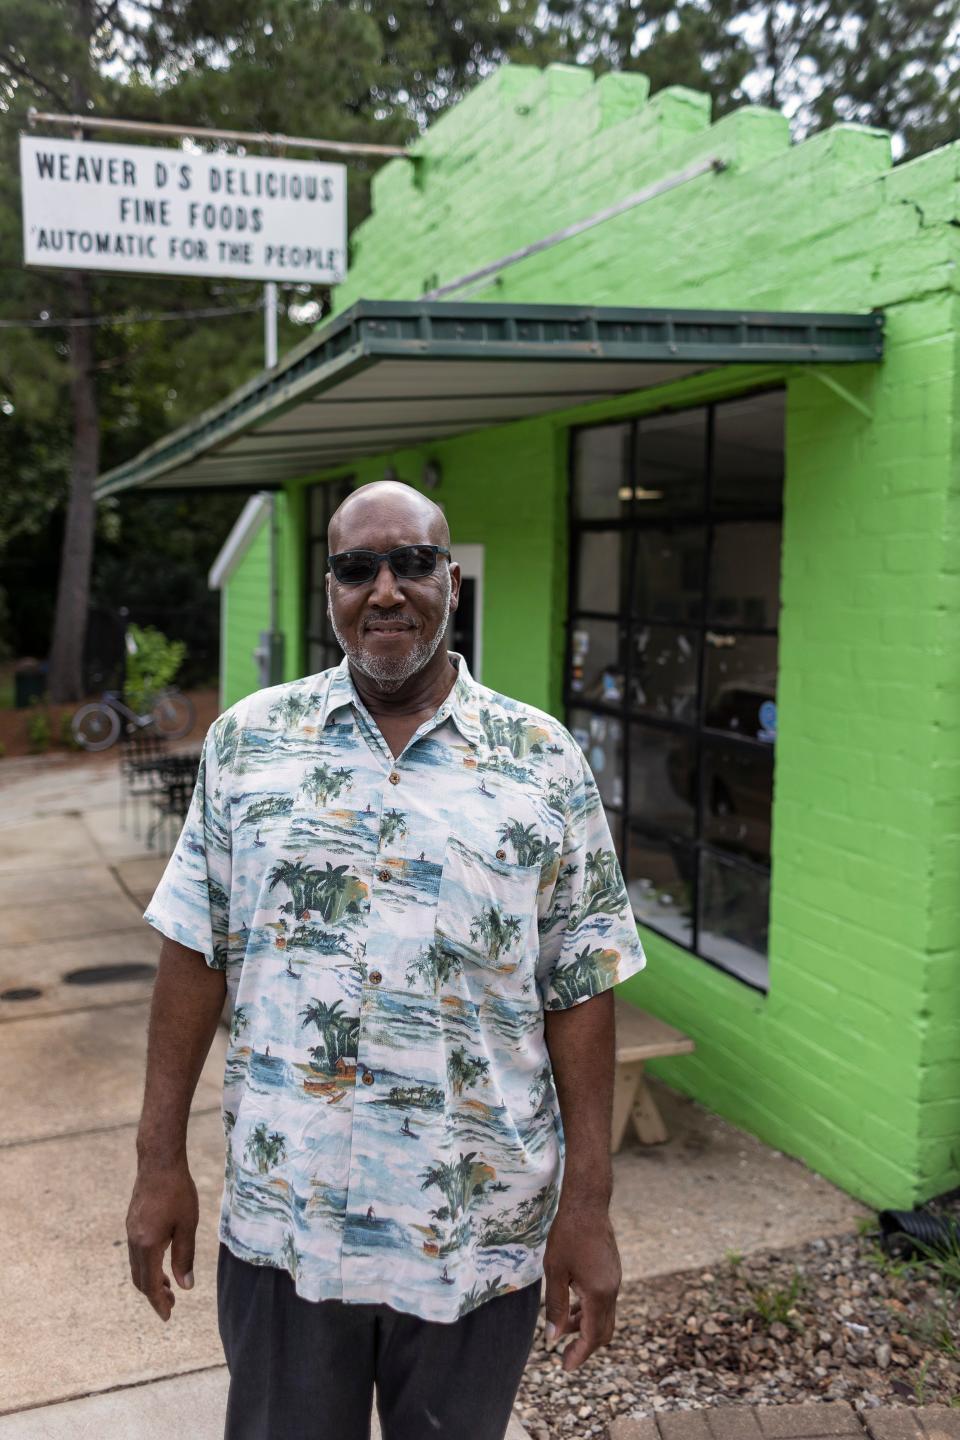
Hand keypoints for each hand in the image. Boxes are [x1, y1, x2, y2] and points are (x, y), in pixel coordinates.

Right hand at [126, 1160, 198, 1321]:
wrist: (159, 1162)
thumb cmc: (178, 1191)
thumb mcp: (187, 1225)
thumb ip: (185, 1256)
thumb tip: (186, 1286)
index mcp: (148, 1245)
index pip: (151, 1284)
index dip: (159, 1302)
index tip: (168, 1317)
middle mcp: (134, 1241)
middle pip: (140, 1279)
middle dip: (154, 1295)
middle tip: (170, 1305)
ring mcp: (131, 1231)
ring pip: (136, 1266)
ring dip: (151, 1280)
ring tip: (169, 1287)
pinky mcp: (132, 1222)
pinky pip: (136, 1253)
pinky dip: (147, 1265)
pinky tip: (161, 1262)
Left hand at [542, 1203, 620, 1370]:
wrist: (587, 1204)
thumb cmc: (568, 1235)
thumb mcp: (555, 1271)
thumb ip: (557, 1307)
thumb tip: (553, 1338)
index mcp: (599, 1293)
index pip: (593, 1336)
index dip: (580, 1355)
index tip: (565, 1366)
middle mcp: (612, 1290)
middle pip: (603, 1331)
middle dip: (585, 1346)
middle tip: (564, 1355)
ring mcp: (615, 1280)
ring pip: (604, 1315)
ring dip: (585, 1326)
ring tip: (562, 1328)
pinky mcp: (612, 1271)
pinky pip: (604, 1300)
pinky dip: (589, 1310)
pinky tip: (572, 1305)